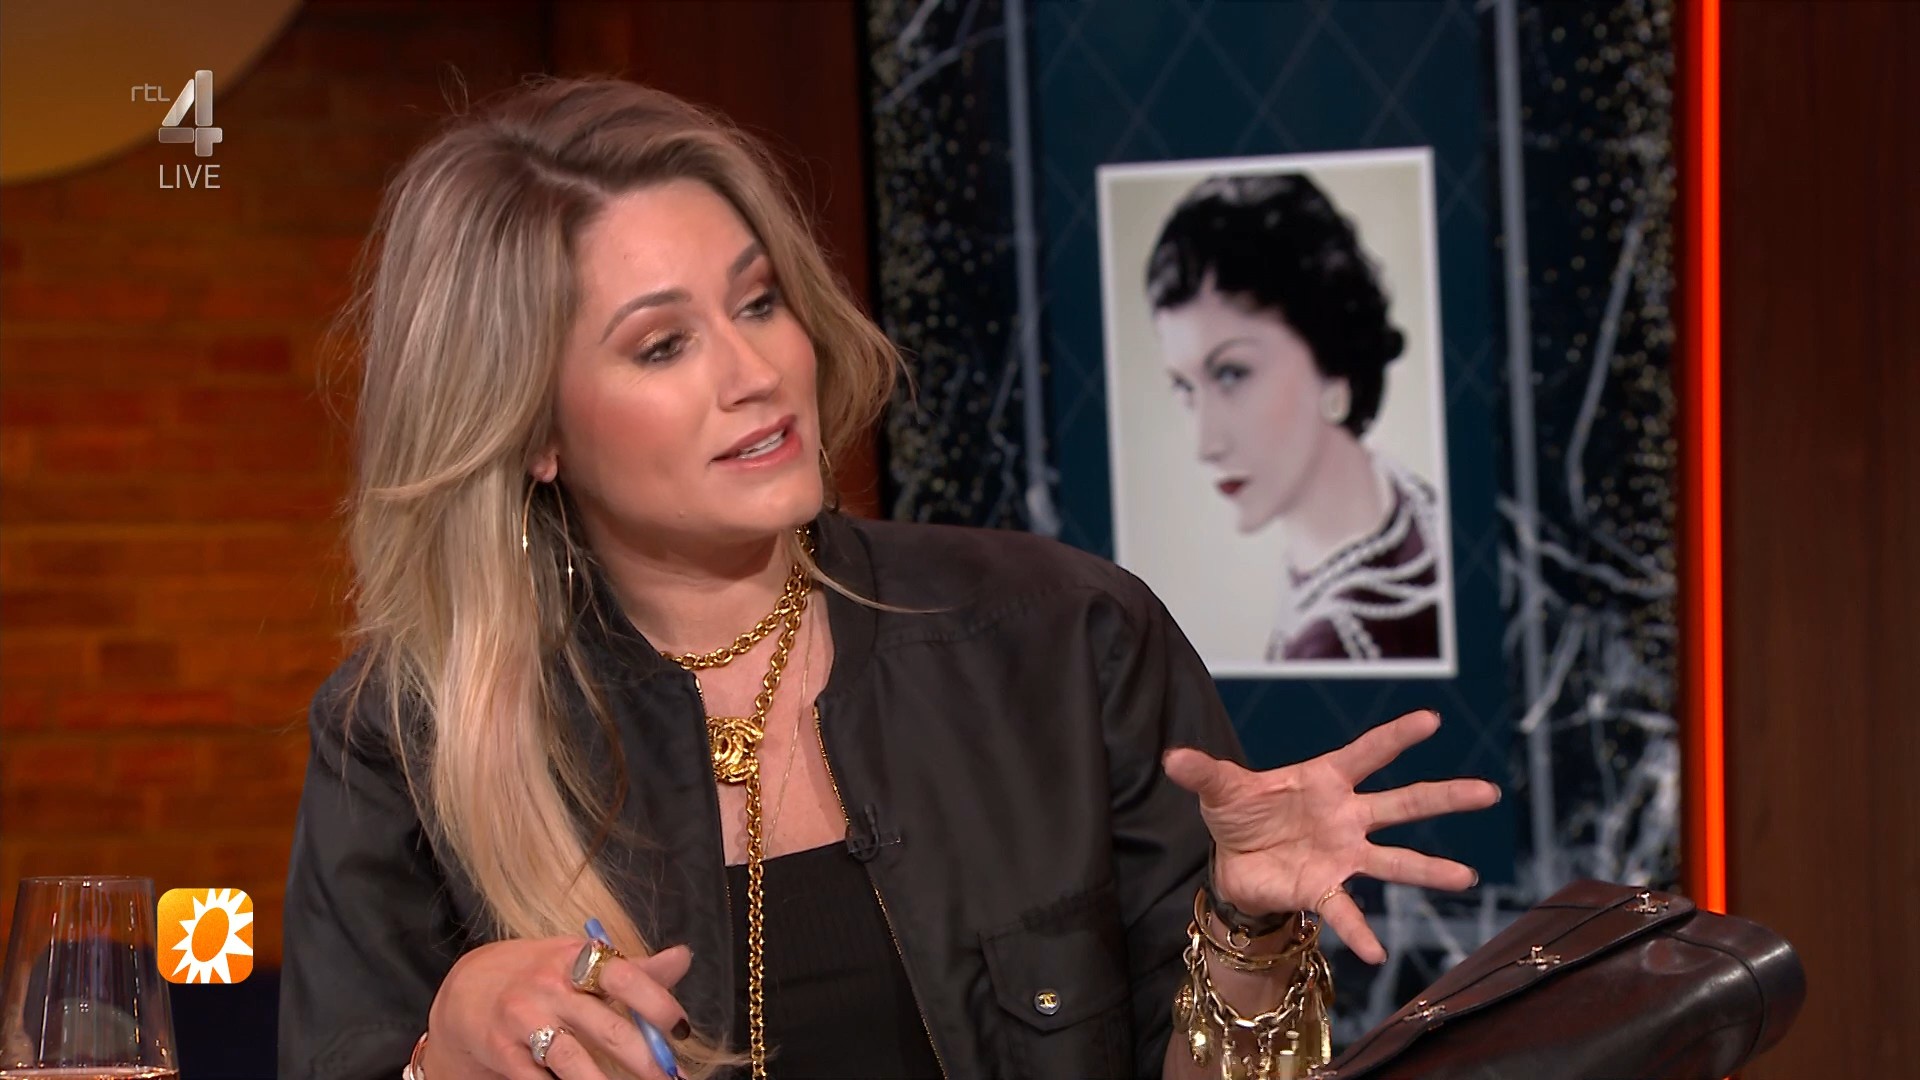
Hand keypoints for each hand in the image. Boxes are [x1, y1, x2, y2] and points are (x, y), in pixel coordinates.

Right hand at [423, 936, 691, 1079]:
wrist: (467, 990)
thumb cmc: (540, 975)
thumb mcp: (580, 960)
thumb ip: (634, 968)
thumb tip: (683, 958)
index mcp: (575, 957)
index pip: (624, 977)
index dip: (657, 1002)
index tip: (682, 1029)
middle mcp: (549, 985)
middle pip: (606, 1028)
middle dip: (646, 1060)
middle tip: (673, 1079)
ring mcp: (523, 1020)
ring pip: (573, 1061)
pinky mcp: (502, 1052)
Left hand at [1163, 709, 1499, 964]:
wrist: (1232, 861)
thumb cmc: (1239, 813)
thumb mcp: (1218, 789)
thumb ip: (1202, 772)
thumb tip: (1171, 756)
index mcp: (1324, 780)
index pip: (1366, 753)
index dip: (1396, 737)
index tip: (1431, 719)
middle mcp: (1345, 815)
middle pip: (1404, 802)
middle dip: (1445, 796)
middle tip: (1488, 791)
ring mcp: (1343, 853)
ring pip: (1395, 859)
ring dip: (1429, 869)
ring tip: (1467, 876)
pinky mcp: (1326, 887)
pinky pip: (1348, 911)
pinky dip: (1360, 931)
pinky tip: (1375, 953)